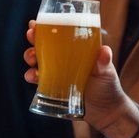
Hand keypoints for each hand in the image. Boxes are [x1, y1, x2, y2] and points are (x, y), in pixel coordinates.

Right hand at [23, 22, 138, 137]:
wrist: (106, 113)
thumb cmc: (108, 87)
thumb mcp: (107, 73)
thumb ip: (104, 62)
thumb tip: (104, 50)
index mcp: (76, 50)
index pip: (58, 35)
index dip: (45, 27)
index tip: (35, 24)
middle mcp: (64, 59)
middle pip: (43, 45)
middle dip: (33, 39)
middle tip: (31, 37)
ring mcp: (57, 73)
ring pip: (37, 60)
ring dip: (30, 56)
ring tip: (32, 60)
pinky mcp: (52, 87)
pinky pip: (37, 79)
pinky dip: (31, 76)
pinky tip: (32, 77)